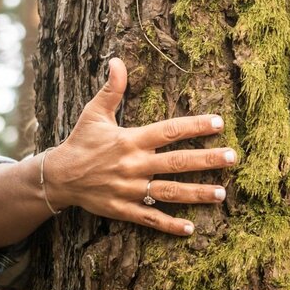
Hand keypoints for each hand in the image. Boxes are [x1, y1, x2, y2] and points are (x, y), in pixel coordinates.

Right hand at [44, 58, 236, 235]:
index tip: (219, 122)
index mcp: (131, 140)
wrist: (57, 177)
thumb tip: (116, 60)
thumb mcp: (95, 113)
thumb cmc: (81, 142)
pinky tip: (191, 229)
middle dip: (206, 160)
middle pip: (177, 162)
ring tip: (222, 194)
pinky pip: (149, 218)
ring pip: (169, 192)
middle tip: (232, 157)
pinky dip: (169, 225)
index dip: (195, 126)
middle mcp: (134, 165)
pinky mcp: (123, 209)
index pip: (169, 131)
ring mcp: (129, 189)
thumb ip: (112, 89)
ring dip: (197, 194)